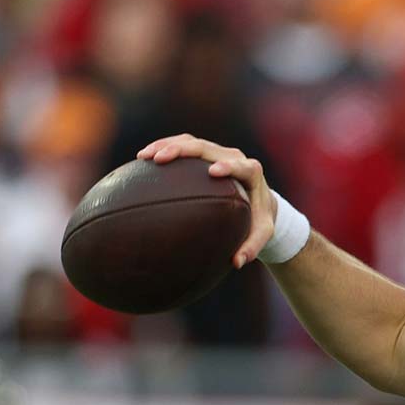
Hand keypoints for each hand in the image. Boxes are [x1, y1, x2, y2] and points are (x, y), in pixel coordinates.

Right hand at [137, 135, 275, 268]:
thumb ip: (252, 247)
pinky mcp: (205, 152)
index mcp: (251, 172)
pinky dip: (164, 147)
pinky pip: (183, 144)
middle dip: (183, 150)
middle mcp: (234, 157)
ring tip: (144, 156)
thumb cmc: (259, 218)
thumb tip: (236, 262)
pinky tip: (143, 158)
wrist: (259, 200)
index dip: (228, 166)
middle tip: (160, 158)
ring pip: (192, 142)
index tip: (213, 172)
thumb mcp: (262, 233)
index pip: (240, 166)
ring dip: (167, 145)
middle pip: (207, 147)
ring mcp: (218, 152)